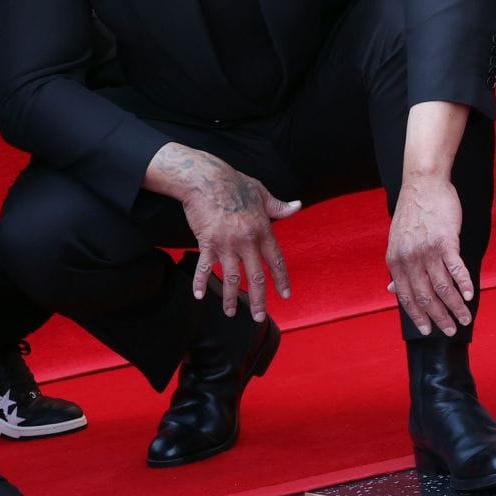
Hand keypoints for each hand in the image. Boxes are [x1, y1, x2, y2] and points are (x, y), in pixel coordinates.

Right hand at [149, 143, 299, 319]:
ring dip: (230, 298)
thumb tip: (296, 206)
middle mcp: (247, 241)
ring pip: (231, 278)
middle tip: (259, 317)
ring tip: (230, 312)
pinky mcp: (207, 242)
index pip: (276, 260)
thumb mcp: (261, 193)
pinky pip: (204, 267)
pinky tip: (199, 295)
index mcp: (262, 230)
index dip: (281, 279)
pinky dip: (200, 282)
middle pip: (255, 277)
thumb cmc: (234, 183)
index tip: (285, 295)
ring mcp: (226, 244)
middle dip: (258, 300)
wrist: (206, 178)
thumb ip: (278, 206)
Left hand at [385, 175, 472, 336]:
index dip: (418, 316)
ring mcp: (427, 251)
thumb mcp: (397, 241)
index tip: (428, 331)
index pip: (406, 297)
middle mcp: (409, 259)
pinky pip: (456, 269)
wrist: (423, 183)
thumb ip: (398, 267)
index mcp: (395, 261)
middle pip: (425, 297)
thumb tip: (392, 290)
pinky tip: (470, 295)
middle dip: (439, 317)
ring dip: (456, 307)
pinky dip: (464, 284)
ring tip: (466, 318)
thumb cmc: (413, 213)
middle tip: (451, 331)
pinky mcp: (445, 241)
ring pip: (442, 287)